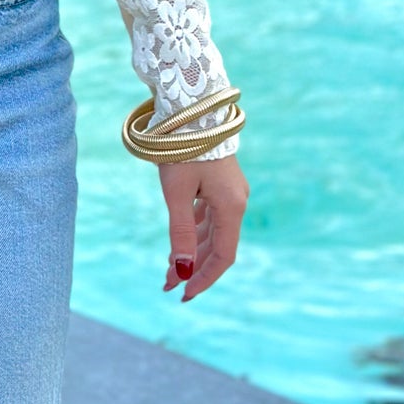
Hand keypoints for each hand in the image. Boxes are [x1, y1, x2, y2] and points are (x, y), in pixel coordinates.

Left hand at [158, 152, 248, 302]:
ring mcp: (229, 191)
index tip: (184, 294)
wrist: (192, 109)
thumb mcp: (176, 193)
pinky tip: (181, 238)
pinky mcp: (220, 182)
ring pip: (212, 231)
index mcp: (232, 207)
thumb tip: (181, 270)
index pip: (223, 256)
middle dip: (193, 266)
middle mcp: (236, 202)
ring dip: (192, 249)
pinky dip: (194, 229)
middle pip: (217, 245)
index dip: (204, 278)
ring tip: (169, 268)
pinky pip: (209, 215)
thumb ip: (180, 232)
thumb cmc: (182, 149)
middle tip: (168, 284)